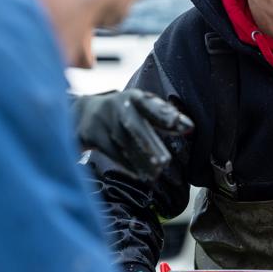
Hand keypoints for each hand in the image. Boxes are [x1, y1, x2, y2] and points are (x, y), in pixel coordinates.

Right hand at [71, 89, 193, 180]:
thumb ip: (164, 116)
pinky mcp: (90, 135)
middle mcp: (116, 106)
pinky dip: (127, 164)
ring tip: (156, 172)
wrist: (82, 114)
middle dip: (149, 144)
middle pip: (134, 125)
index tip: (186, 126)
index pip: (150, 104)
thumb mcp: (140, 108)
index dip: (165, 114)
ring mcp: (101, 120)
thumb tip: (190, 127)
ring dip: (140, 159)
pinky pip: (111, 151)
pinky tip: (140, 174)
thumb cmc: (123, 114)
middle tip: (165, 161)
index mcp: (134, 98)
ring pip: (123, 142)